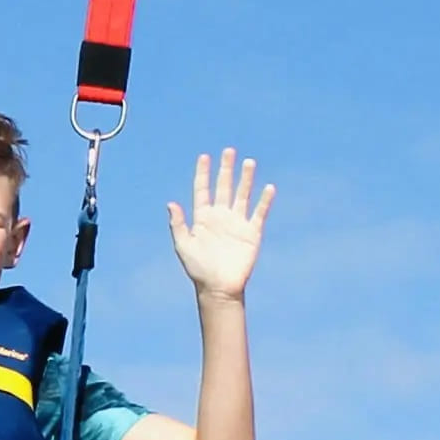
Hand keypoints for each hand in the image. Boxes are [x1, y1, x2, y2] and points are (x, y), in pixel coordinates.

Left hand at [164, 147, 271, 297]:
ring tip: (249, 162)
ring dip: (246, 179)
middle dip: (226, 169)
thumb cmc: (198, 269)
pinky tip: (268, 188)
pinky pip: (259, 213)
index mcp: (203, 217)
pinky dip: (264, 201)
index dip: (203, 173)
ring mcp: (237, 223)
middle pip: (224, 187)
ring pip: (242, 195)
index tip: (204, 157)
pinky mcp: (252, 233)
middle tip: (229, 151)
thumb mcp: (183, 245)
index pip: (203, 190)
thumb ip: (178, 224)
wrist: (218, 288)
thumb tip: (170, 203)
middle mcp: (221, 216)